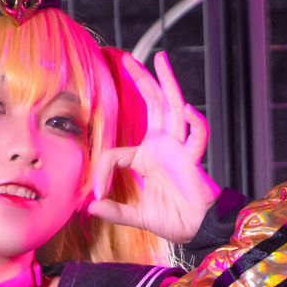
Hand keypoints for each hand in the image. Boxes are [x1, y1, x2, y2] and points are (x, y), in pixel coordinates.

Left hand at [88, 48, 220, 242]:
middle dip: (141, 79)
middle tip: (127, 57)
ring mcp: (178, 148)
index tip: (97, 195)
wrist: (196, 229)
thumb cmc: (171, 220)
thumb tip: (90, 207)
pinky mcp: (192, 158)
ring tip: (160, 58)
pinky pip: (196, 136)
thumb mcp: (136, 215)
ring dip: (167, 82)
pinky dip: (194, 122)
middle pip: (152, 104)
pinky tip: (186, 109)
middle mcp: (162, 146)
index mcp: (146, 157)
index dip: (102, 172)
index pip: (116, 152)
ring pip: (173, 107)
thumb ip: (115, 211)